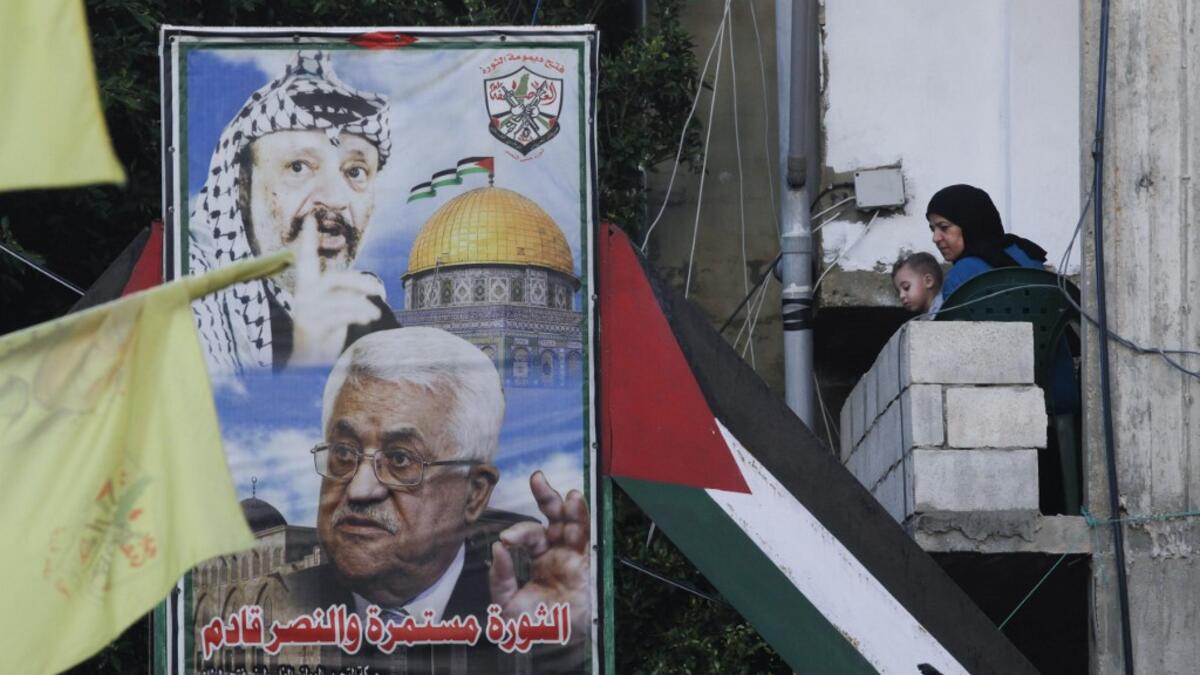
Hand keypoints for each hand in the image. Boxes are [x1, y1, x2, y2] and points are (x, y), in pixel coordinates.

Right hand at [288, 214, 381, 365]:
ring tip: (375, 313)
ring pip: (339, 298)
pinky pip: (339, 314)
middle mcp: (304, 297)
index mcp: (307, 289)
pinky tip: (367, 318)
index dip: (306, 239)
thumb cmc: (323, 334)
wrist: (305, 364)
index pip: (304, 260)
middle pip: (334, 279)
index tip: (309, 217)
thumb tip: (371, 287)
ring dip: (362, 304)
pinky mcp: (311, 326)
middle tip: (379, 289)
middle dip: (359, 282)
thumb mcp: (334, 311)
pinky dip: (357, 314)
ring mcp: (306, 312)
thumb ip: (345, 296)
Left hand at [489, 471, 590, 638]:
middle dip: (545, 496)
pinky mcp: (583, 561)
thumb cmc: (533, 626)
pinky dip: (580, 516)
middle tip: (537, 477)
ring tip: (567, 492)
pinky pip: (583, 534)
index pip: (526, 536)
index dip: (517, 534)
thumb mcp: (505, 603)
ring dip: (566, 504)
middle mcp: (554, 553)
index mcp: (536, 560)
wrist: (556, 644)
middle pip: (551, 518)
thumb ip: (500, 577)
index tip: (506, 542)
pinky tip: (575, 501)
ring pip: (570, 522)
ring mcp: (570, 555)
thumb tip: (497, 549)